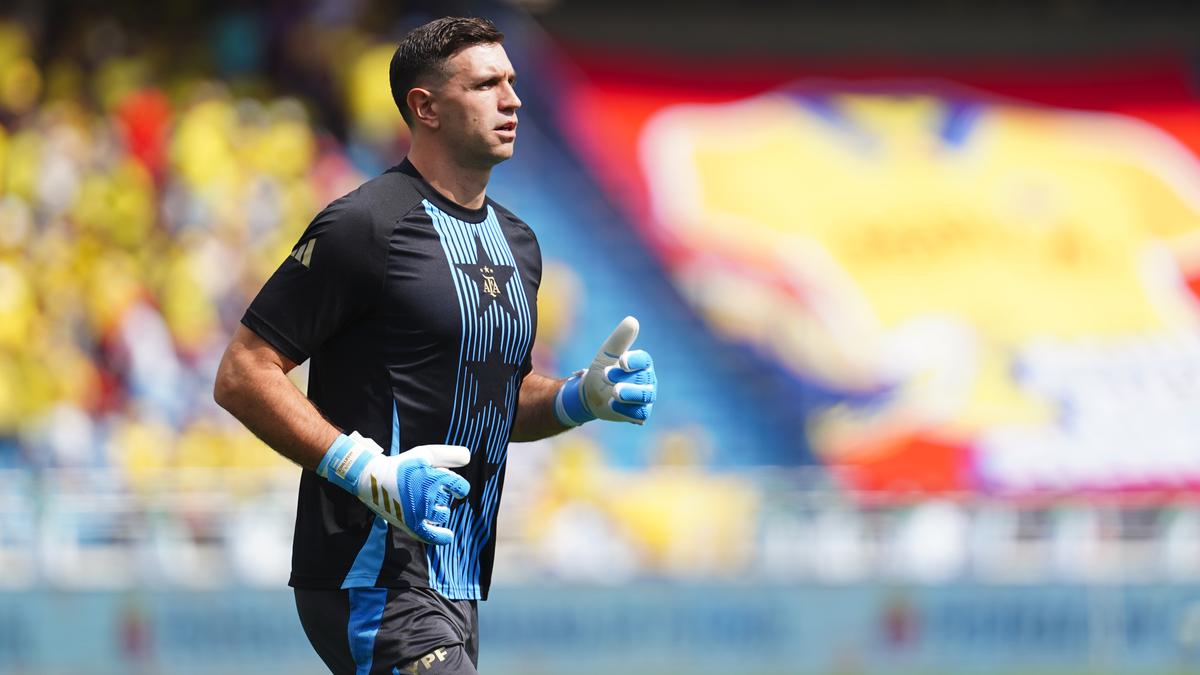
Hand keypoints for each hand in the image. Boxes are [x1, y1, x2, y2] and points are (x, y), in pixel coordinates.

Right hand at [317, 432, 470, 544]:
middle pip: (449, 499)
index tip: (453, 486)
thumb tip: (469, 457)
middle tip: (425, 488)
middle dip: (443, 494)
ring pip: (442, 515)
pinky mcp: (411, 524)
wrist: (373, 479)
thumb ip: (449, 455)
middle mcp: (428, 497)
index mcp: (433, 479)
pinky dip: (440, 537)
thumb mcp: (425, 454)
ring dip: (440, 510)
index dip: (458, 486)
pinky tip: (449, 537)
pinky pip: (430, 535)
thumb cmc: (402, 466)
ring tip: (428, 503)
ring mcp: (420, 512)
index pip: (460, 487)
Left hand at [554, 316, 656, 426]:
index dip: (634, 361)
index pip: (644, 361)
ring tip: (613, 393)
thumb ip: (619, 339)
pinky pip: (640, 414)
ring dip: (629, 394)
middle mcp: (647, 380)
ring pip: (645, 397)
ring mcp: (644, 398)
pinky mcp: (639, 413)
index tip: (621, 361)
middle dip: (625, 379)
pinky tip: (611, 405)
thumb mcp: (607, 353)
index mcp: (641, 364)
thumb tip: (632, 320)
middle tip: (605, 376)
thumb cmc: (602, 369)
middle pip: (644, 379)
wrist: (590, 393)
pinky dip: (627, 410)